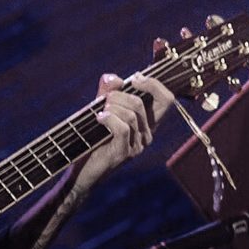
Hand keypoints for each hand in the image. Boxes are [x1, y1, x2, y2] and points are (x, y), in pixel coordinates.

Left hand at [73, 73, 172, 191]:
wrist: (83, 170)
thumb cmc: (92, 139)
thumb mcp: (101, 110)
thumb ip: (107, 92)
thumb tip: (113, 78)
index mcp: (147, 122)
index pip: (166, 99)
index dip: (154, 84)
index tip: (135, 78)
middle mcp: (147, 134)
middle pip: (142, 103)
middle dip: (120, 94)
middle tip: (105, 99)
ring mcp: (137, 145)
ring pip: (132, 115)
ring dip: (112, 107)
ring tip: (100, 111)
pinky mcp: (125, 153)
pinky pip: (123, 129)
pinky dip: (109, 119)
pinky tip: (99, 119)